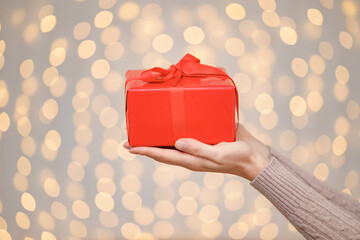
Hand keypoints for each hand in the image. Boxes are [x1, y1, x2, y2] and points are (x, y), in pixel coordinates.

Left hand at [123, 124, 269, 180]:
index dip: (144, 150)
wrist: (253, 154)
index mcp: (190, 158)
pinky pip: (188, 127)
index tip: (128, 146)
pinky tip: (173, 114)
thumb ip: (198, 150)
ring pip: (173, 136)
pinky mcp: (205, 132)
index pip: (162, 155)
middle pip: (163, 146)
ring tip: (146, 123)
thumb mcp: (217, 155)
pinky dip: (177, 122)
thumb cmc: (236, 158)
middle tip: (132, 132)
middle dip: (147, 141)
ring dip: (159, 131)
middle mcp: (189, 150)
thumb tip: (177, 142)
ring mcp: (197, 141)